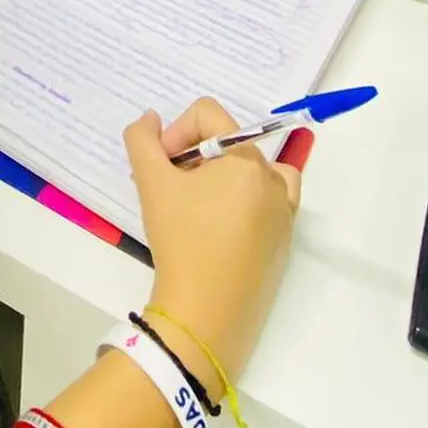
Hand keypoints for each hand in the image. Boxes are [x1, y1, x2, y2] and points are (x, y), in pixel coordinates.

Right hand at [125, 97, 301, 394]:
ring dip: (221, 177)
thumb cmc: (181, 241)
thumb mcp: (151, 183)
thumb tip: (150, 119)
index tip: (160, 165)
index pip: (208, 115)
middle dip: (193, 159)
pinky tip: (216, 229)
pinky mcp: (283, 242)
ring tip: (196, 206)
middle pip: (228, 144)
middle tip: (169, 189)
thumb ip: (142, 140)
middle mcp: (274, 180)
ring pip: (251, 172)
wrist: (207, 312)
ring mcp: (284, 213)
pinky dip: (242, 204)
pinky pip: (265, 204)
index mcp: (247, 159)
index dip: (176, 131)